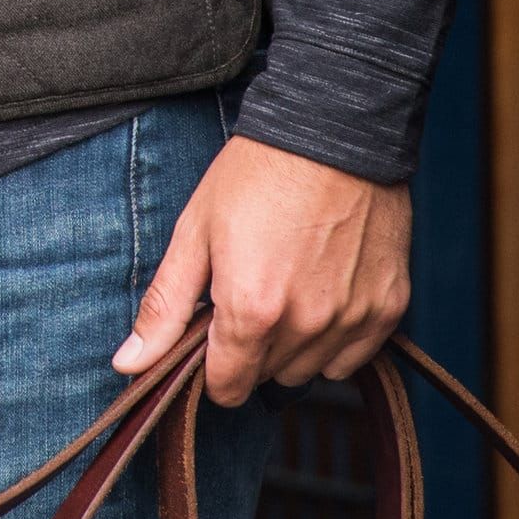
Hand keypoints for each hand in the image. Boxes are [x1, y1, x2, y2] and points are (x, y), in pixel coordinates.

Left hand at [115, 135, 412, 408]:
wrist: (333, 131)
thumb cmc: (256, 175)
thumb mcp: (194, 232)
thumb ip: (164, 307)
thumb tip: (128, 365)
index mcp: (252, 310)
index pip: (227, 387)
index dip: (211, 368)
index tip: (210, 338)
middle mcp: (307, 325)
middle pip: (267, 377)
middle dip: (249, 349)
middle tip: (248, 294)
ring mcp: (354, 319)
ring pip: (311, 370)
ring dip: (292, 346)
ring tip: (285, 287)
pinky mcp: (390, 309)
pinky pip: (353, 357)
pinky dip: (334, 339)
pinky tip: (320, 292)